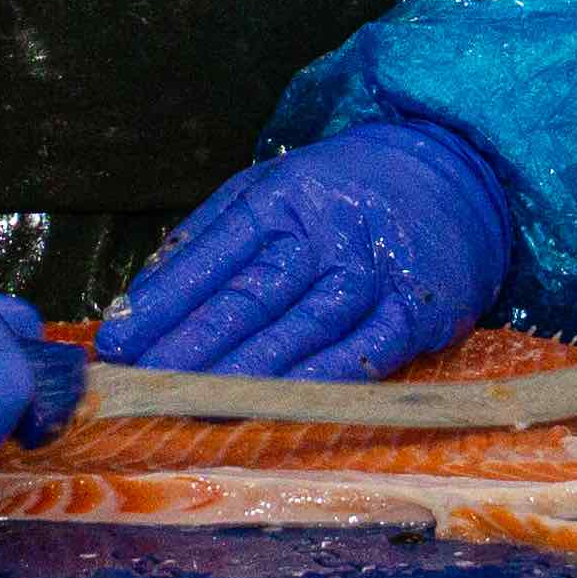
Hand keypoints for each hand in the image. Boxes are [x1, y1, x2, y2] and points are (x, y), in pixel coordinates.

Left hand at [98, 121, 516, 381]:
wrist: (456, 174)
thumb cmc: (344, 193)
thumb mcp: (275, 189)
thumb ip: (214, 236)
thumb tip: (148, 295)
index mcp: (283, 198)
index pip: (213, 253)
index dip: (164, 300)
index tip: (120, 339)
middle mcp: (327, 233)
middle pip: (251, 294)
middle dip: (191, 342)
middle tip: (143, 380)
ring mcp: (373, 273)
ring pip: (300, 327)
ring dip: (243, 371)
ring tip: (190, 402)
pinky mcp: (414, 312)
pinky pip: (361, 354)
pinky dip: (315, 382)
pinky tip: (274, 404)